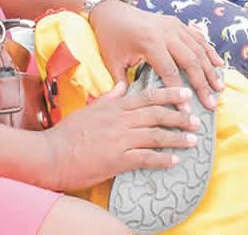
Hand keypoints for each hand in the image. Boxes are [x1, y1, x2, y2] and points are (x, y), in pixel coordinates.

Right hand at [42, 82, 200, 191]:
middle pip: (157, 114)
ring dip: (177, 138)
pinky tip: (174, 161)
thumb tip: (122, 86)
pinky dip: (162, 159)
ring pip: (156, 135)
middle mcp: (120, 121)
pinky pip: (146, 158)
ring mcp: (120, 140)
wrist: (51, 155)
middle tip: (196, 119)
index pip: (147, 97)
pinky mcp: (118, 160)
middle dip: (180, 116)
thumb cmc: (67, 133)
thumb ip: (108, 98)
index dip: (169, 94)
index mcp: (114, 107)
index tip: (185, 93)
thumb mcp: (88, 109)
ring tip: (192, 140)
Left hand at [91, 0, 224, 109]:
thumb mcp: (113, 61)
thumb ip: (122, 83)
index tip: (186, 111)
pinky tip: (219, 65)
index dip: (178, 93)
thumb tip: (132, 106)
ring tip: (219, 88)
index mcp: (150, 42)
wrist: (112, 11)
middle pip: (190, 61)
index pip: (170, 72)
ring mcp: (174, 26)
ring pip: (198, 49)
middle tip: (211, 104)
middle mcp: (166, 32)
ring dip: (210, 70)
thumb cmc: (111, 38)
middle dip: (202, 84)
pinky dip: (209, 51)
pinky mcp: (178, 23)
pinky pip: (198, 38)